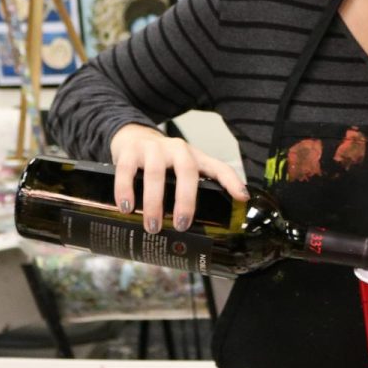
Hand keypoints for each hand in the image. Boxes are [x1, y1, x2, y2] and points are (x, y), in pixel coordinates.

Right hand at [109, 123, 248, 234]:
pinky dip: (126, 189)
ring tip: (152, 225)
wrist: (132, 136)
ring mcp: (153, 148)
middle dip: (185, 200)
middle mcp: (177, 150)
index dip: (233, 182)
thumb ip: (191, 192)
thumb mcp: (180, 171)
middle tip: (181, 226)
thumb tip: (197, 230)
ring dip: (154, 201)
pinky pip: (127, 170)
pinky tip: (127, 207)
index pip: (219, 167)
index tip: (242, 198)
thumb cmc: (162, 162)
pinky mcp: (130, 151)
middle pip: (186, 172)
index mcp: (195, 158)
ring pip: (155, 172)